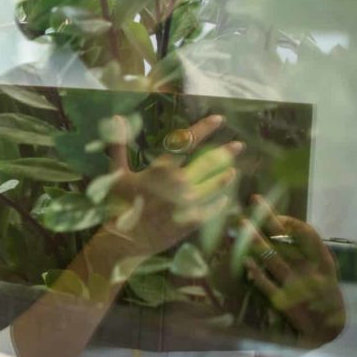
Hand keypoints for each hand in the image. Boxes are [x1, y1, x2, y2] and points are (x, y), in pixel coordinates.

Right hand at [105, 114, 242, 256]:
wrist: (126, 240)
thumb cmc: (120, 205)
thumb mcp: (117, 173)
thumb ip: (120, 144)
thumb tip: (118, 117)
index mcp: (161, 168)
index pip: (187, 142)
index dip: (205, 128)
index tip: (219, 119)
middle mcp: (179, 183)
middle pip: (209, 162)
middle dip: (226, 152)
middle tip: (239, 145)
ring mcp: (189, 202)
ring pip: (216, 184)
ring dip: (226, 176)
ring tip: (233, 171)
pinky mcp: (195, 220)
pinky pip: (214, 207)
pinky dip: (221, 201)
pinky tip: (225, 198)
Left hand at [242, 195, 345, 346]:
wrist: (329, 332)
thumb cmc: (322, 295)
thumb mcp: (321, 272)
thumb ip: (306, 254)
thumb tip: (281, 227)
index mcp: (323, 263)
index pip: (309, 235)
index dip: (292, 222)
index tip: (277, 214)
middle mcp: (312, 273)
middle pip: (287, 241)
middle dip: (270, 219)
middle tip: (253, 200)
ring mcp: (298, 288)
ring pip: (274, 260)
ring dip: (256, 241)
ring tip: (241, 225)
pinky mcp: (286, 304)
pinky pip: (268, 285)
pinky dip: (257, 273)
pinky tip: (244, 261)